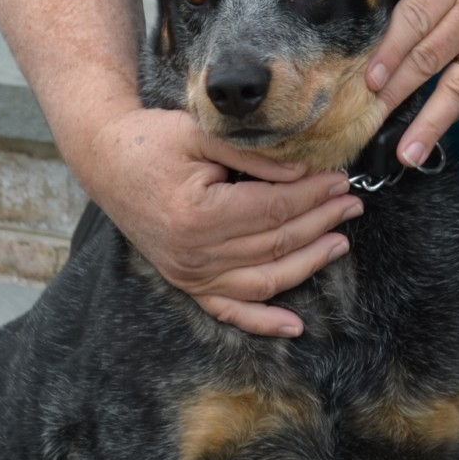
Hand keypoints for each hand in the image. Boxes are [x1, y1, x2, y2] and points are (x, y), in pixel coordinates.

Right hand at [85, 105, 362, 336]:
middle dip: (321, 222)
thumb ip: (252, 155)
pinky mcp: (186, 283)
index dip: (312, 196)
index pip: (273, 209)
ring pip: (264, 280)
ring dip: (308, 264)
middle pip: (275, 244)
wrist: (106, 161)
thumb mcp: (201, 133)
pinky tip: (294, 326)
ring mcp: (190, 274)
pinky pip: (230, 311)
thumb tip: (301, 174)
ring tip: (340, 242)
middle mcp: (195, 254)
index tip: (339, 180)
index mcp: (199, 214)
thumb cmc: (153, 141)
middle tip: (352, 203)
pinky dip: (263, 322)